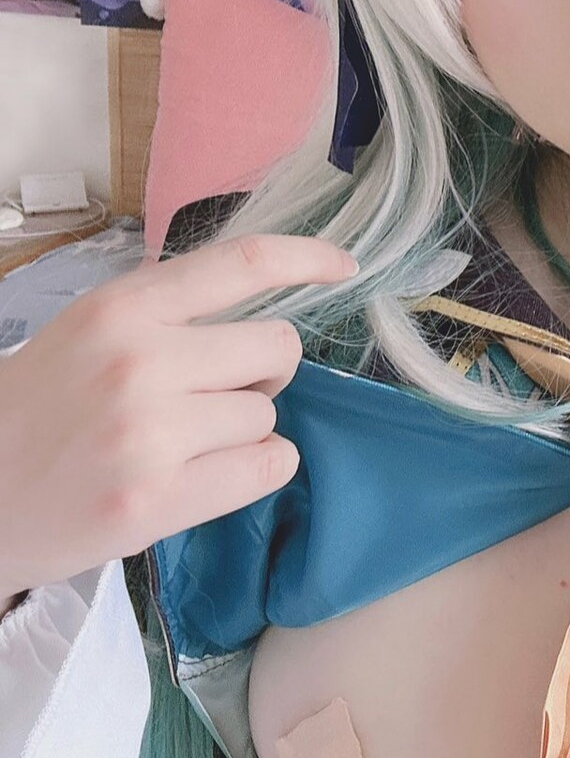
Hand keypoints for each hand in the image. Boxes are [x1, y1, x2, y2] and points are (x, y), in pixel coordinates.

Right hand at [0, 234, 357, 598]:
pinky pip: (268, 467)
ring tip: (181, 446)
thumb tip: (258, 316)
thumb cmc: (36, 415)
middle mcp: (139, 361)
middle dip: (263, 375)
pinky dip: (255, 472)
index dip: (307, 258)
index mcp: (122, 309)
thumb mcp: (86, 335)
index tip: (345, 268)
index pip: (240, 263)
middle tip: (216, 398)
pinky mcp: (157, 499)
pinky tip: (206, 477)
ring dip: (244, 431)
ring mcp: (149, 432)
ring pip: (268, 415)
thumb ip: (165, 317)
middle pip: (276, 348)